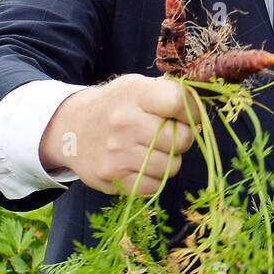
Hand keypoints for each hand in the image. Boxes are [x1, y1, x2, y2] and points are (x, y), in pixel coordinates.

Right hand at [39, 73, 202, 194]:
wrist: (70, 129)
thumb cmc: (116, 107)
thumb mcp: (137, 87)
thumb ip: (171, 93)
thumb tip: (203, 108)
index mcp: (134, 93)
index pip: (179, 101)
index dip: (192, 111)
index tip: (186, 114)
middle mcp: (124, 122)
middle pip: (182, 140)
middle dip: (181, 139)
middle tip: (167, 135)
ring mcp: (117, 153)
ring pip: (172, 166)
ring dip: (169, 160)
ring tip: (152, 149)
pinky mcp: (112, 178)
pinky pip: (154, 186)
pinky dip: (154, 178)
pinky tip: (141, 164)